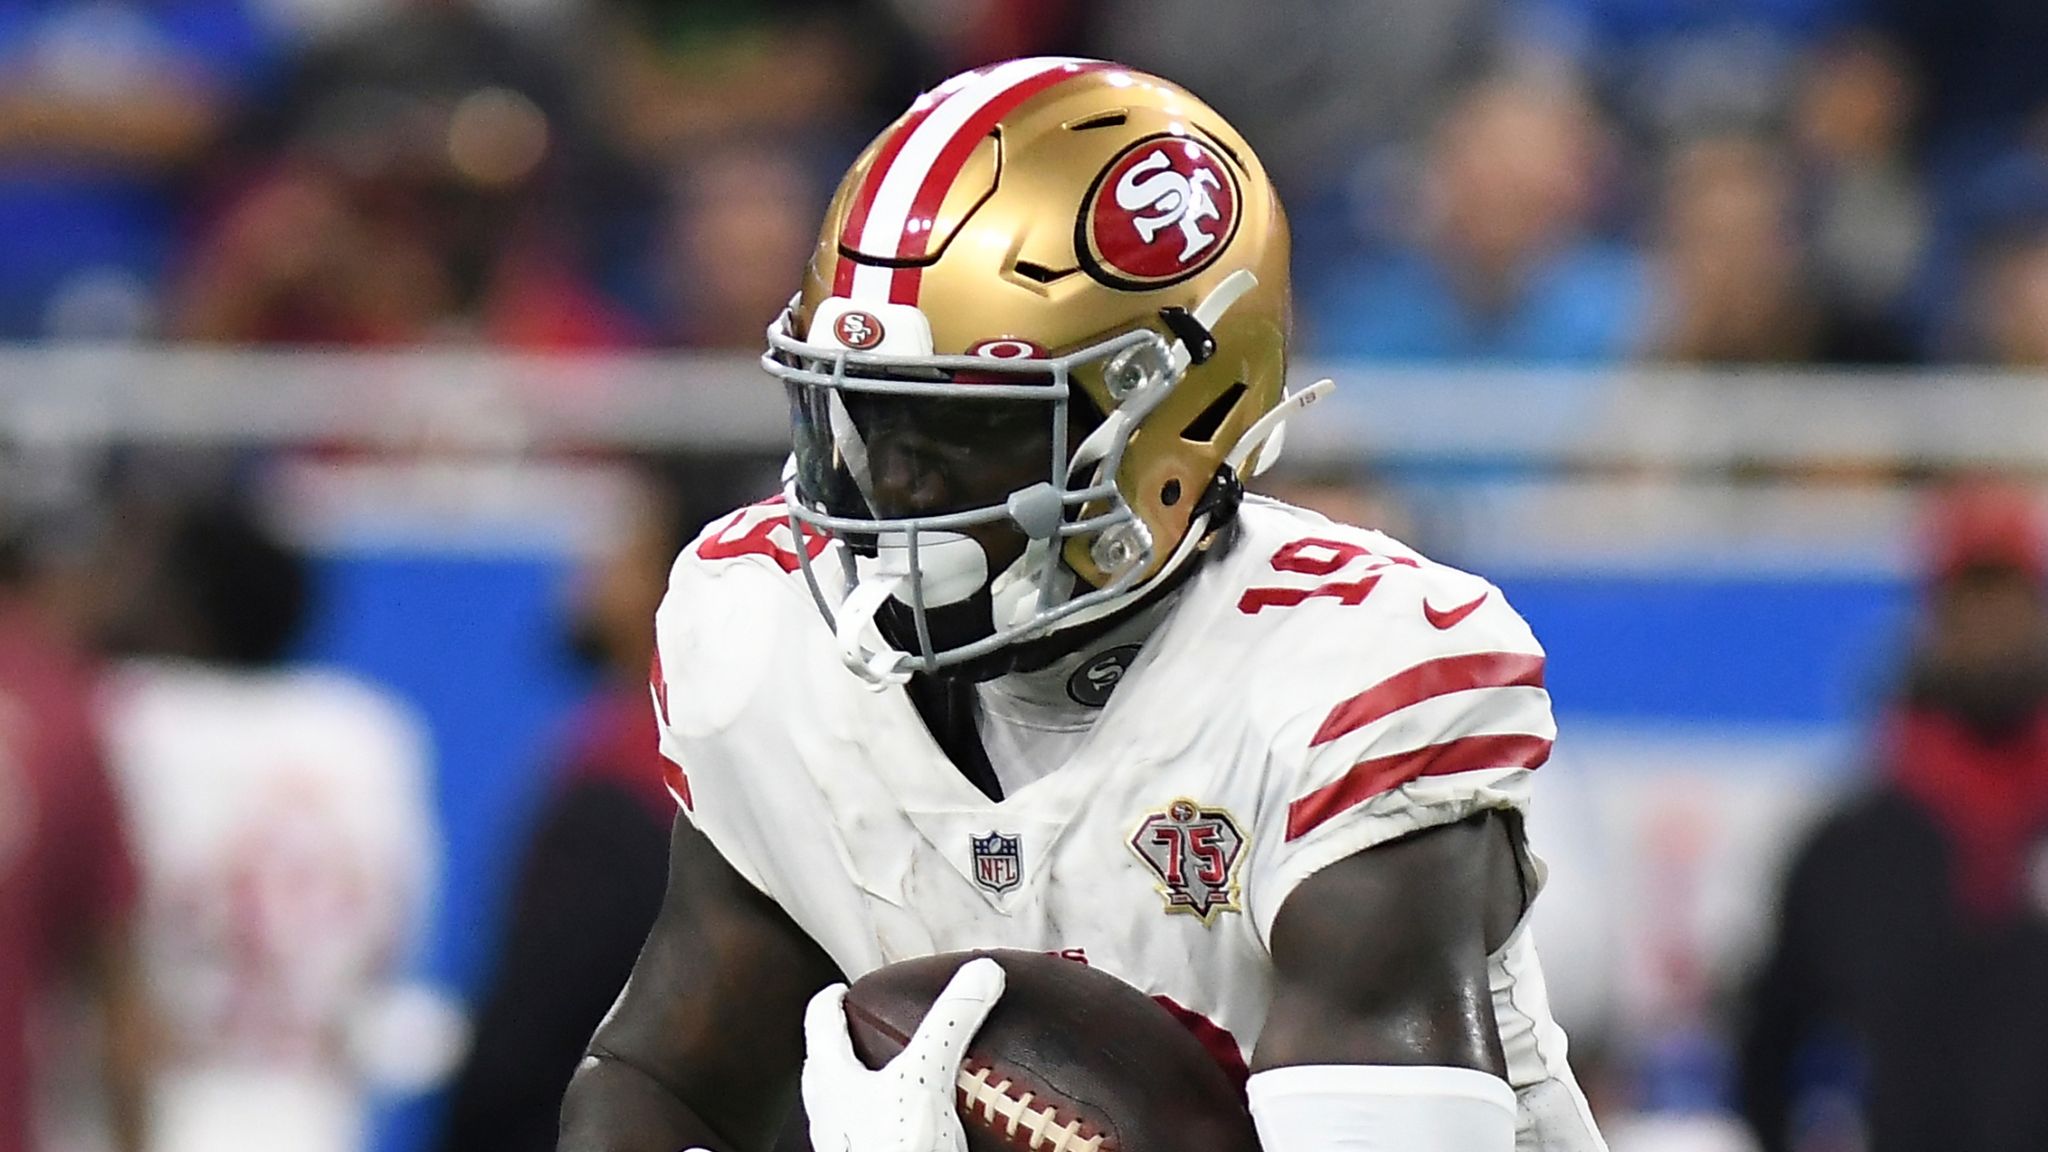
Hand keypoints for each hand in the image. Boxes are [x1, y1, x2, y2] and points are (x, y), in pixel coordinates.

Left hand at [802, 957, 1006, 1151]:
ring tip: (888, 1080)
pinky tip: (909, 1127)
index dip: (830, 1002)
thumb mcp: (926, 1075)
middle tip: (859, 1031)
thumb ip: (950, 1023)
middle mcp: (830, 1114)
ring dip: (860, 1089)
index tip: (838, 990)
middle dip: (841, 1048)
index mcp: (832, 1079)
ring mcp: (845, 1145)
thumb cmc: (892, 1149)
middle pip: (824, 1069)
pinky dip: (883, 1123)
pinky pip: (867, 1136)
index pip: (820, 1024)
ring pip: (842, 1107)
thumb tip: (980, 975)